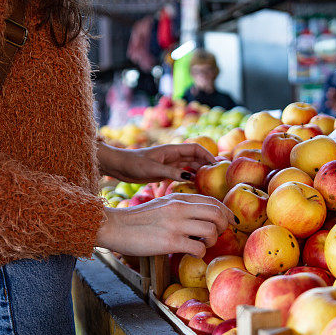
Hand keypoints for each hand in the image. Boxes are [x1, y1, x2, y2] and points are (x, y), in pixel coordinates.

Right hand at [96, 193, 235, 257]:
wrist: (115, 226)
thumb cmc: (138, 219)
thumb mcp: (162, 204)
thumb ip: (181, 207)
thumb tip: (202, 217)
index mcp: (178, 198)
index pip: (212, 201)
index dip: (226, 212)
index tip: (229, 222)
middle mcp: (180, 208)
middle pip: (217, 214)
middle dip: (223, 226)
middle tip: (217, 235)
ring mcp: (176, 224)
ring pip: (212, 231)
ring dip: (211, 241)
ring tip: (201, 245)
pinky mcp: (170, 242)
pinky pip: (198, 248)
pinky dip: (199, 253)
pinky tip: (190, 253)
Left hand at [99, 142, 215, 183]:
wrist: (119, 167)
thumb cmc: (134, 164)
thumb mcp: (153, 169)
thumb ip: (171, 172)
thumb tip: (190, 175)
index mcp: (171, 150)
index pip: (195, 149)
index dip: (207, 155)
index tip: (216, 165)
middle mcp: (172, 155)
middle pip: (194, 157)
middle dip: (205, 164)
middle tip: (216, 176)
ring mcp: (169, 164)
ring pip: (189, 166)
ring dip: (198, 172)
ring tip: (208, 182)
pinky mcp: (164, 172)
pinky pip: (181, 174)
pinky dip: (189, 178)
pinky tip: (194, 186)